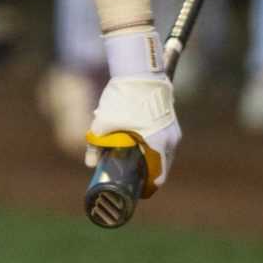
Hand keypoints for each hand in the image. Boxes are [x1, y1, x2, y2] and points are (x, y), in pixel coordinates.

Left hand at [85, 74, 179, 194]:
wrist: (141, 70)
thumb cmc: (124, 97)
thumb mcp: (104, 122)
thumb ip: (96, 144)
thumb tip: (89, 164)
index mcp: (158, 144)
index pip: (157, 178)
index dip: (146, 188)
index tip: (135, 192)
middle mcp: (170, 140)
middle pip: (162, 168)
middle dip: (147, 176)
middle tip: (130, 180)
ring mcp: (173, 130)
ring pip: (165, 155)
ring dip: (151, 162)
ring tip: (133, 165)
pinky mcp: (171, 121)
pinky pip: (165, 143)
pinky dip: (155, 149)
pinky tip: (140, 148)